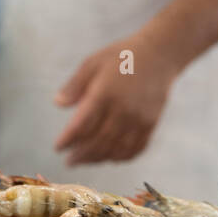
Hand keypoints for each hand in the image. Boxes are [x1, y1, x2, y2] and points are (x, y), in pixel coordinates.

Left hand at [53, 35, 178, 166]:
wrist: (159, 55)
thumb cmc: (121, 57)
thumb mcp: (93, 63)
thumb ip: (75, 85)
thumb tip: (58, 104)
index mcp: (105, 93)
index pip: (83, 124)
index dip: (69, 139)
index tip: (58, 148)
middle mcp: (123, 110)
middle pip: (99, 141)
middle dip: (81, 154)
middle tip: (69, 161)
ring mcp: (139, 119)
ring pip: (116, 148)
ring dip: (98, 159)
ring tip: (85, 161)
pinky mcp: (151, 124)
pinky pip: (136, 148)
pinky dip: (121, 157)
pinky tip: (109, 158)